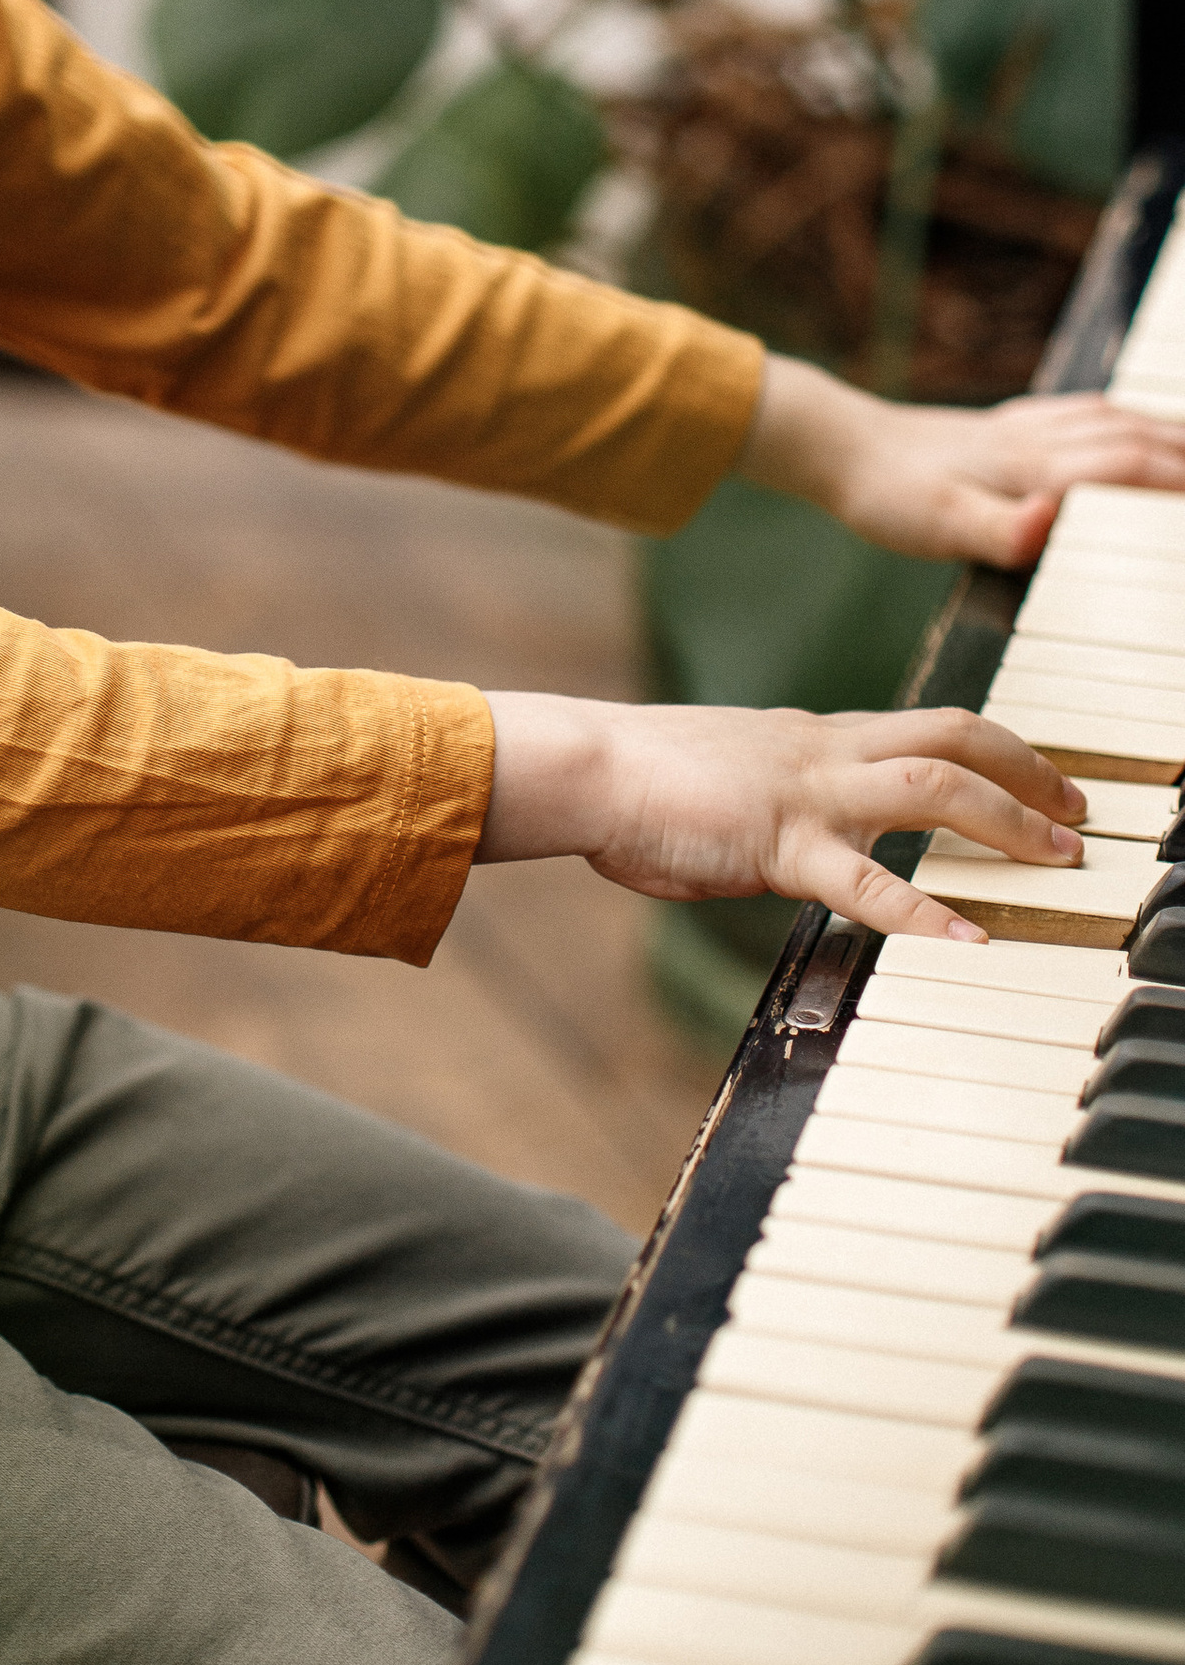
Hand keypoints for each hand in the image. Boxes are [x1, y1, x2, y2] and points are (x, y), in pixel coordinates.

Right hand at [477, 689, 1087, 941]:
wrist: (583, 766)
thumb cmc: (638, 783)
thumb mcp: (730, 783)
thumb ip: (780, 807)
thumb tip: (805, 844)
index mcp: (813, 736)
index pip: (928, 724)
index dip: (1000, 747)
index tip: (1046, 775)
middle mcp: (823, 749)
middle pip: (954, 735)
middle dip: (1030, 771)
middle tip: (1081, 811)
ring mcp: (805, 790)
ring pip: (932, 786)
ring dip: (1007, 820)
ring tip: (1059, 857)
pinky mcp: (777, 840)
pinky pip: (866, 879)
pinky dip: (925, 911)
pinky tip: (968, 940)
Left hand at [738, 354, 1184, 573]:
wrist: (836, 444)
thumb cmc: (885, 492)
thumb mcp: (937, 525)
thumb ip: (1001, 530)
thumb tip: (1053, 521)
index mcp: (1036, 468)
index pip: (1134, 469)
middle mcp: (1040, 439)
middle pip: (1139, 438)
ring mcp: (1024, 428)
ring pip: (1117, 420)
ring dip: (1168, 432)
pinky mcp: (1006, 426)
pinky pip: (1085, 412)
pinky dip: (1124, 418)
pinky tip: (1127, 423)